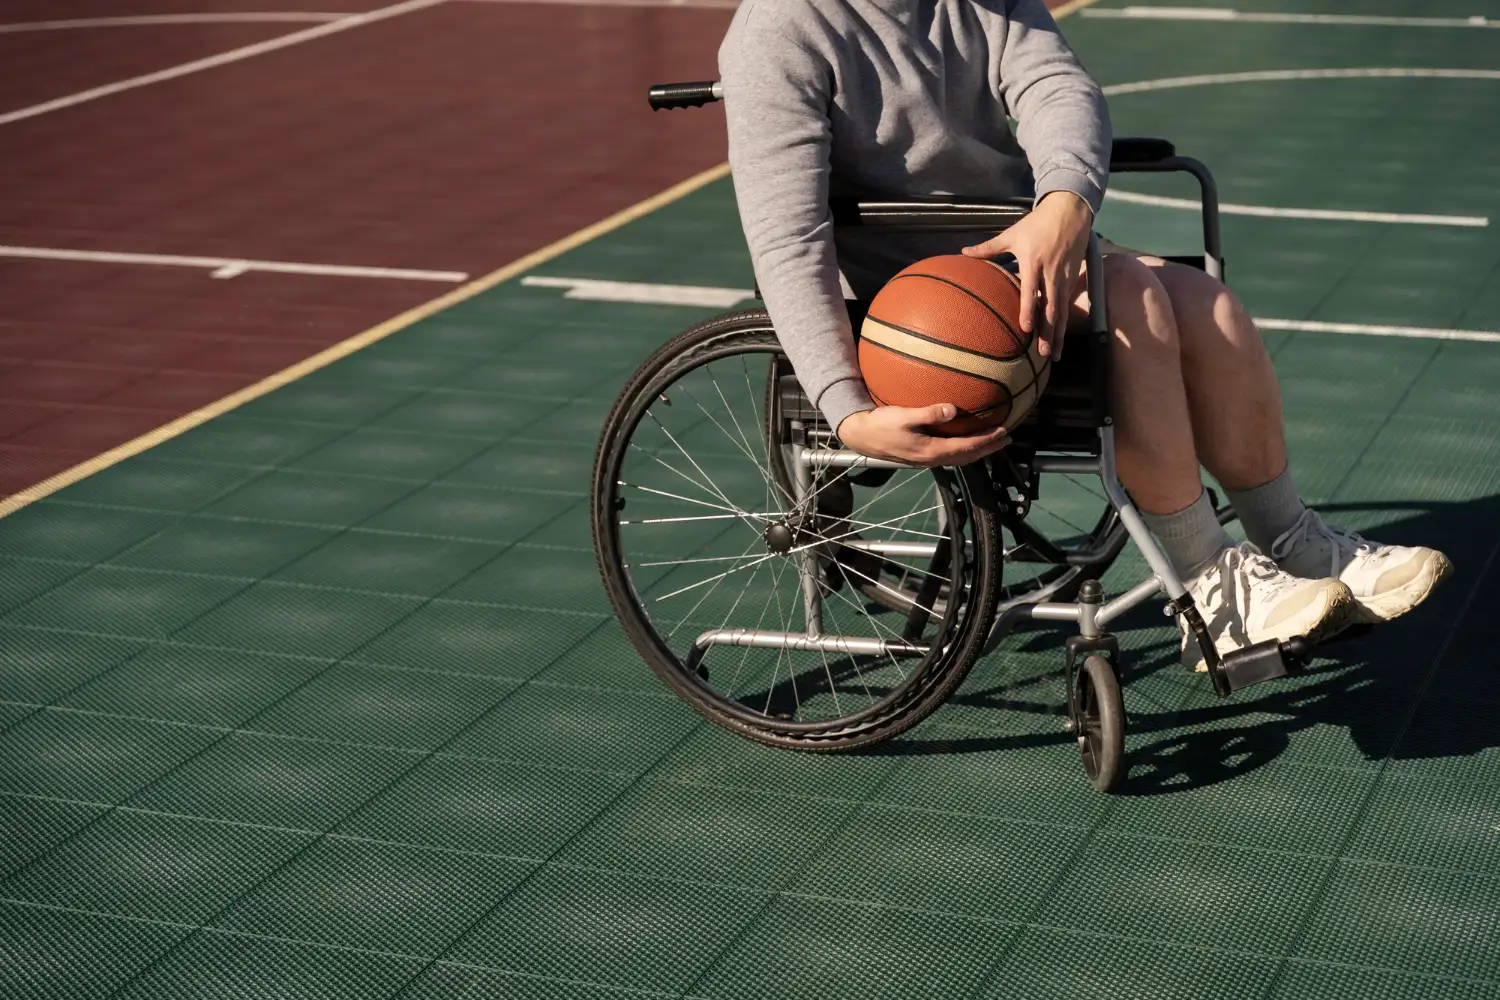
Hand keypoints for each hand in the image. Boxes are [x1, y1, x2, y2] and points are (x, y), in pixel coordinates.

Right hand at [836, 404, 1009, 467]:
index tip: (1003, 432)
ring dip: (978, 450)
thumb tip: (952, 409)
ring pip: (960, 457)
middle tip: (1007, 438)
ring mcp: (927, 459)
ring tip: (992, 441)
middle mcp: (932, 459)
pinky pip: (951, 454)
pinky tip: (967, 440)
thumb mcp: (903, 416)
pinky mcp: (922, 455)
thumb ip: (928, 414)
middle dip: (988, 448)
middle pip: (967, 456)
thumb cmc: (880, 425)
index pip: (966, 448)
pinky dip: (965, 448)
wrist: (860, 435)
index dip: (986, 441)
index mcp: (931, 451)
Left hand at [960, 191, 1091, 358]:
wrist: (1070, 211)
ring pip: (1061, 311)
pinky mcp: (1072, 279)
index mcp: (1033, 261)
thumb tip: (963, 252)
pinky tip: (1061, 341)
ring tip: (1054, 355)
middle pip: (1050, 307)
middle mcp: (1051, 272)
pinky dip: (1065, 325)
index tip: (1025, 328)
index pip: (1031, 290)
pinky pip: (1067, 306)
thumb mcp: (1012, 233)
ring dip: (1058, 334)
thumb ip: (988, 247)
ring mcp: (1064, 277)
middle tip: (1043, 352)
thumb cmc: (1037, 223)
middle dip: (1047, 331)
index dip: (1028, 309)